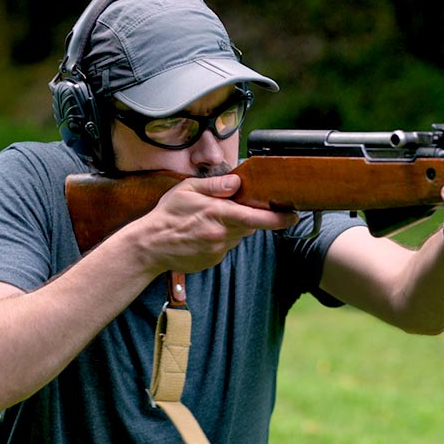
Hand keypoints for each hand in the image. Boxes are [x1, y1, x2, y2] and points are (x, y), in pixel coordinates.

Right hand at [130, 173, 297, 272]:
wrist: (149, 246)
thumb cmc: (167, 215)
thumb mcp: (187, 190)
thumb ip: (214, 186)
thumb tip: (237, 182)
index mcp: (218, 215)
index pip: (257, 218)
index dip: (279, 218)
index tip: (293, 216)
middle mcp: (222, 235)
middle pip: (249, 226)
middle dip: (246, 217)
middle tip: (228, 209)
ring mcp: (218, 250)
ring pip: (237, 236)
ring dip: (231, 228)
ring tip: (207, 221)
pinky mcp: (213, 260)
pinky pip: (225, 247)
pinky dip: (220, 239)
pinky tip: (201, 234)